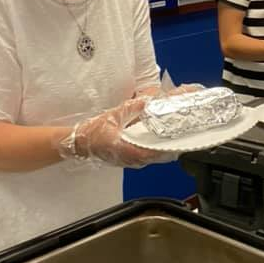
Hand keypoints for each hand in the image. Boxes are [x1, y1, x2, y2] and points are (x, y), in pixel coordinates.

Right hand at [58, 97, 172, 167]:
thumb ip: (131, 108)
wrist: (80, 142)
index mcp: (125, 149)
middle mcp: (129, 159)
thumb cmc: (94, 132)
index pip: (150, 153)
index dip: (165, 149)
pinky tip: (160, 142)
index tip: (177, 144)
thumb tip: (147, 101)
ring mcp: (129, 161)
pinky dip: (154, 151)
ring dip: (162, 150)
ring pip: (151, 158)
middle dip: (168, 148)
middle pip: (154, 157)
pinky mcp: (129, 160)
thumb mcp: (113, 116)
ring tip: (175, 140)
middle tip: (182, 139)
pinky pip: (146, 157)